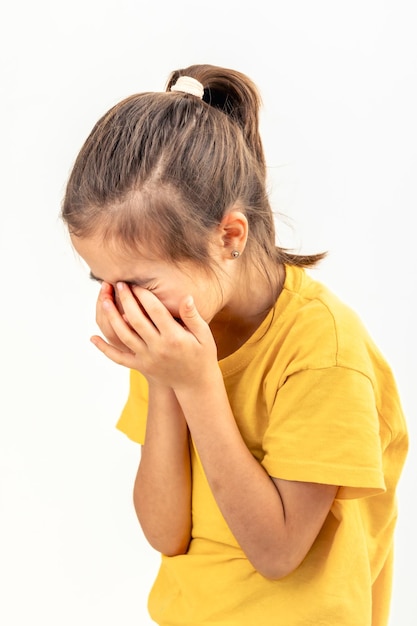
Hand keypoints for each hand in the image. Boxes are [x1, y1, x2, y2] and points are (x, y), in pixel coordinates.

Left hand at [91, 282, 218, 388]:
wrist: (195, 384)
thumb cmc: (202, 355)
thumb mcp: (204, 335)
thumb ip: (193, 316)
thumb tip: (186, 296)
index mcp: (174, 337)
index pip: (155, 311)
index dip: (144, 295)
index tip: (136, 283)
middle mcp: (158, 348)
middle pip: (136, 320)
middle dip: (126, 300)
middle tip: (119, 284)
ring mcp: (146, 358)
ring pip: (124, 336)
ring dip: (112, 317)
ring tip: (104, 300)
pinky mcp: (140, 366)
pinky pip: (118, 357)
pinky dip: (104, 348)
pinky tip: (93, 338)